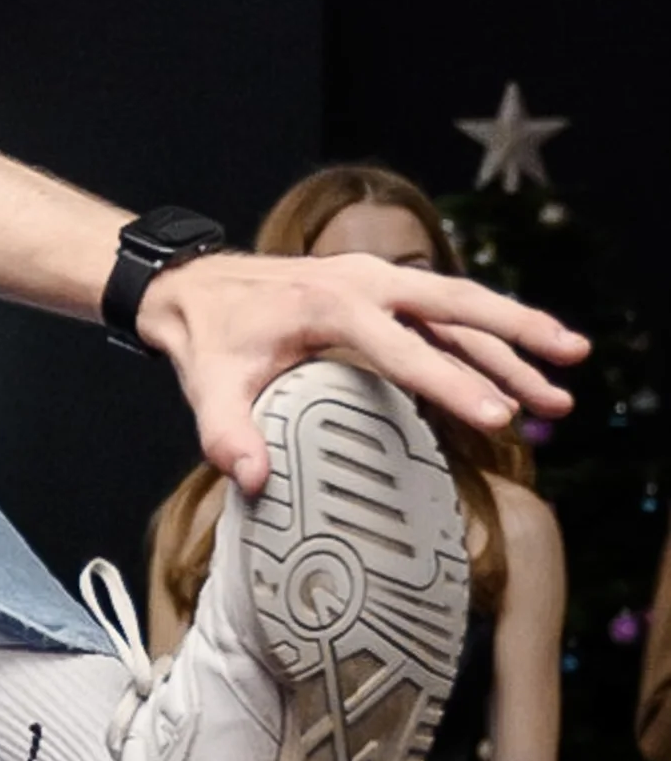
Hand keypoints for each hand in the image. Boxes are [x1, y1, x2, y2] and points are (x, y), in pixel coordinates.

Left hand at [139, 251, 586, 494]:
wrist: (190, 286)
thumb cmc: (207, 337)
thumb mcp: (208, 386)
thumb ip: (227, 434)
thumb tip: (252, 480)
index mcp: (329, 304)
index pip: (403, 349)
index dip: (451, 383)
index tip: (499, 416)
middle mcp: (364, 282)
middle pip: (456, 304)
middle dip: (516, 334)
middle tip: (571, 361)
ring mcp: (376, 281)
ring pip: (459, 307)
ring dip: (512, 340)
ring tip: (565, 379)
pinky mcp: (380, 290)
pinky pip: (441, 313)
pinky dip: (483, 338)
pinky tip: (518, 369)